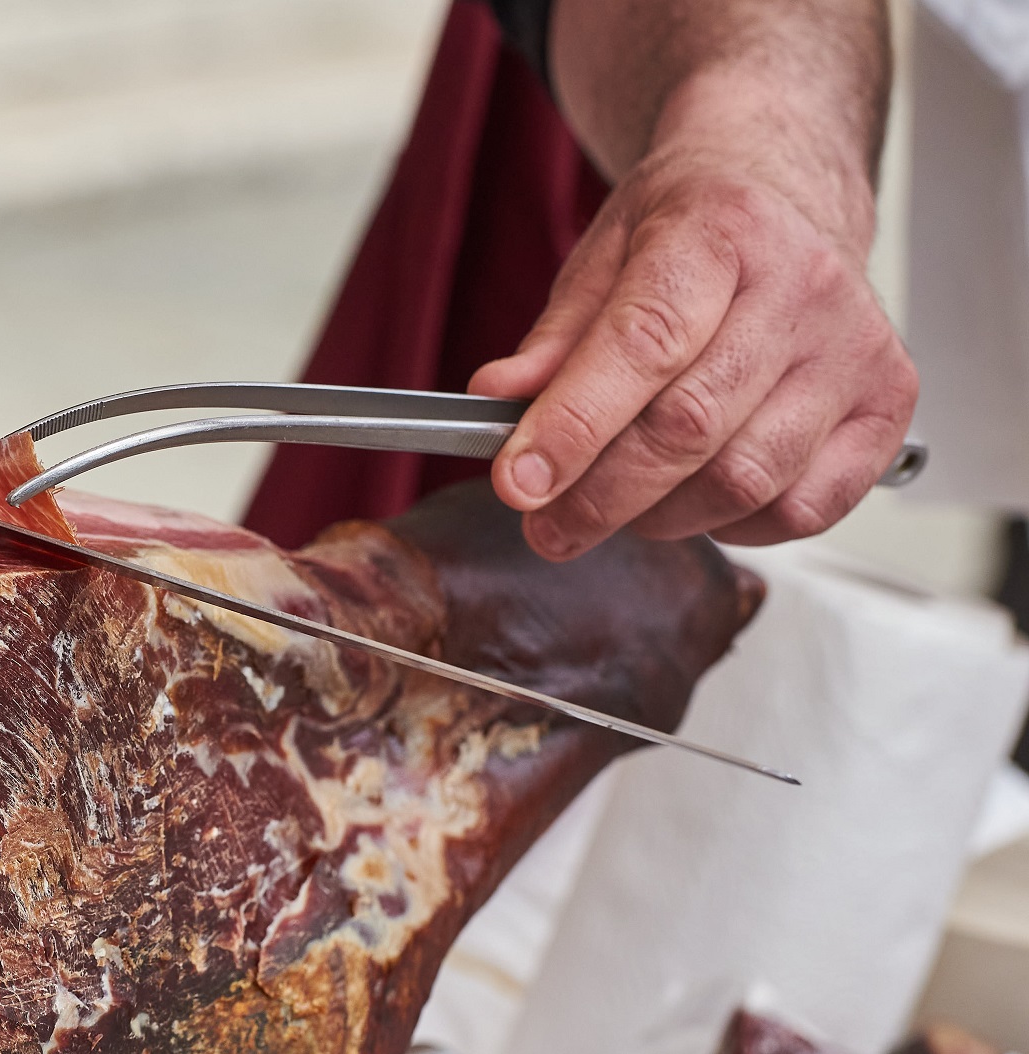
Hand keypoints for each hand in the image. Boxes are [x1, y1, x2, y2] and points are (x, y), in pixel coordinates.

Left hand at [472, 73, 917, 560]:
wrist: (786, 196)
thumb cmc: (692, 231)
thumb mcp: (603, 257)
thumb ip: (552, 340)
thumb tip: (496, 403)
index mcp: (723, 229)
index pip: (644, 343)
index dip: (575, 425)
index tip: (519, 483)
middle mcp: (804, 284)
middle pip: (691, 426)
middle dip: (600, 494)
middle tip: (546, 523)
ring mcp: (856, 347)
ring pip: (745, 479)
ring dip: (660, 517)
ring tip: (613, 505)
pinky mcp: (888, 403)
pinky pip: (805, 507)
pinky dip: (735, 526)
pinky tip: (694, 500)